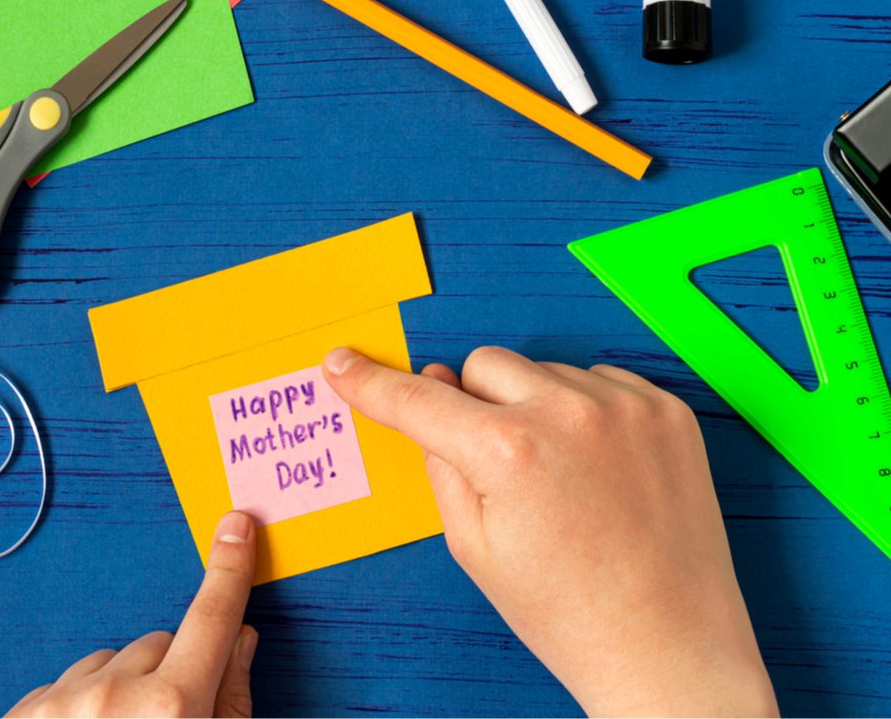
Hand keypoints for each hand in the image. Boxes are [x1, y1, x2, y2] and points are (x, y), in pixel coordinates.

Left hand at [7, 512, 257, 717]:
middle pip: (158, 644)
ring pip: (108, 663)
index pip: (214, 619)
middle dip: (166, 672)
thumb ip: (231, 699)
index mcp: (173, 707)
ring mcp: (64, 705)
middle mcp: (117, 698)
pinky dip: (75, 708)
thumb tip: (238, 641)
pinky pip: (63, 685)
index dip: (230, 571)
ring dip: (118, 690)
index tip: (236, 526)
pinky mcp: (24, 714)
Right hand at [323, 346, 777, 716]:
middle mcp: (568, 413)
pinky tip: (598, 467)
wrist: (669, 648)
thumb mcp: (474, 547)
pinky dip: (587, 411)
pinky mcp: (668, 410)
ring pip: (544, 370)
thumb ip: (439, 460)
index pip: (418, 401)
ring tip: (561, 477)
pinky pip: (601, 380)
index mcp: (507, 453)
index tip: (341, 362)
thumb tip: (426, 392)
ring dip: (535, 406)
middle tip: (496, 462)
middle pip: (484, 364)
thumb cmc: (567, 612)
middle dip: (475, 402)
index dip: (370, 382)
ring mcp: (626, 406)